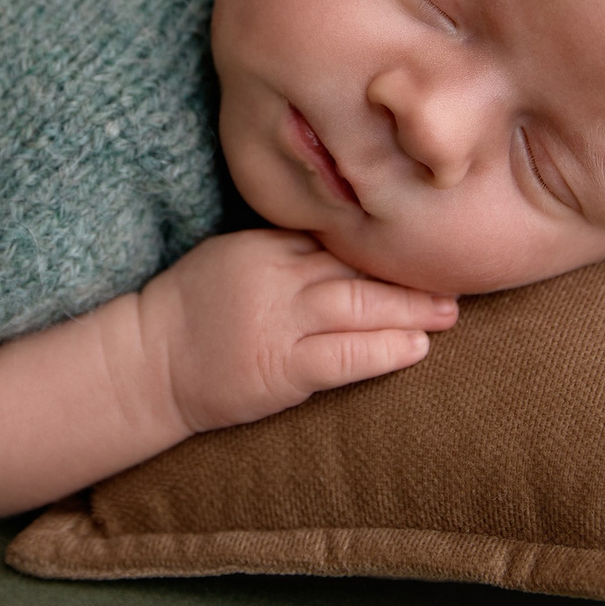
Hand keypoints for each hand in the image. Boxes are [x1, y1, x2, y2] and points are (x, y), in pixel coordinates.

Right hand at [140, 230, 456, 434]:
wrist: (147, 363)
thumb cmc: (192, 311)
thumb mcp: (234, 256)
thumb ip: (286, 248)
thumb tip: (348, 241)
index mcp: (265, 243)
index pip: (337, 236)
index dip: (385, 241)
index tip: (426, 238)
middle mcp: (274, 275)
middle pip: (356, 266)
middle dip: (409, 273)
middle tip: (457, 276)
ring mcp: (277, 322)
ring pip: (357, 305)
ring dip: (409, 309)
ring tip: (448, 311)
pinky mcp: (279, 369)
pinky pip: (342, 356)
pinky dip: (383, 350)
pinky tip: (416, 348)